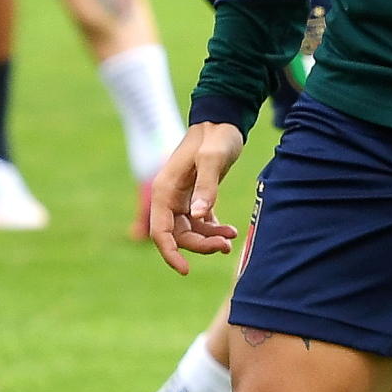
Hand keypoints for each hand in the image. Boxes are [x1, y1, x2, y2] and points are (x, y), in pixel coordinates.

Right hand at [147, 121, 247, 274]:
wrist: (223, 121)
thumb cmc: (216, 136)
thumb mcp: (212, 159)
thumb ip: (206, 187)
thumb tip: (199, 216)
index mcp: (165, 190)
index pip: (160, 231)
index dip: (170, 253)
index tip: (186, 270)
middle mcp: (169, 197)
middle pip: (178, 235)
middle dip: (200, 245)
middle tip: (226, 245)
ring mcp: (182, 198)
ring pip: (190, 232)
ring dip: (209, 239)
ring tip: (232, 237)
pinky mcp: (195, 197)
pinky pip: (200, 223)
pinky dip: (213, 231)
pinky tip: (229, 231)